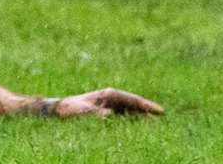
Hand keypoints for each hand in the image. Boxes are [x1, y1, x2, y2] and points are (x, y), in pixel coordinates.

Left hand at [48, 88, 164, 117]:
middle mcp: (112, 98)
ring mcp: (111, 105)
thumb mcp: (82, 112)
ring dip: (143, 116)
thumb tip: (109, 115)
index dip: (146, 105)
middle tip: (163, 117)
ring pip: (132, 110)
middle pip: (134, 104)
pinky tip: (142, 128)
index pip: (132, 99)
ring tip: (157, 124)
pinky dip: (134, 121)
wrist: (59, 111)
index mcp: (108, 95)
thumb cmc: (70, 110)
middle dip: (148, 110)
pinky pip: (126, 117)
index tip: (160, 111)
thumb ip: (96, 113)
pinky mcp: (109, 114)